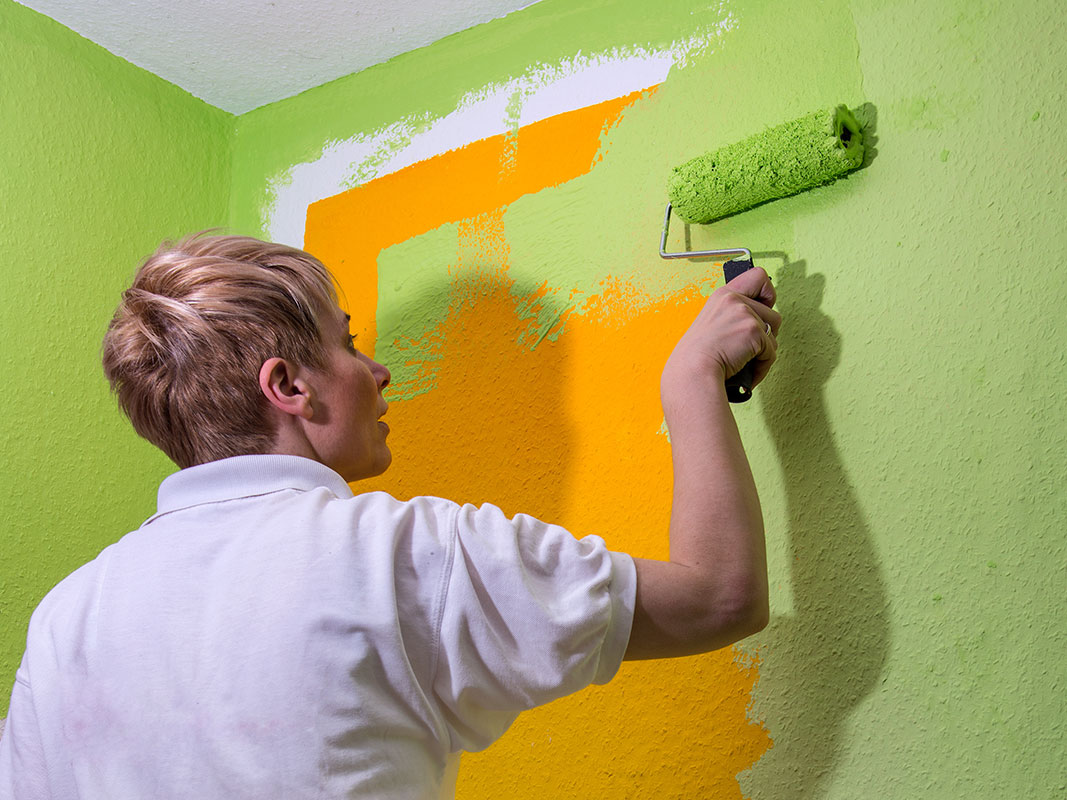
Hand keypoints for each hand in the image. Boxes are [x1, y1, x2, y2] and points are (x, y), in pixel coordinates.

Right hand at [664, 267, 781, 392]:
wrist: (692, 371)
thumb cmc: (697, 358)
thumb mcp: (712, 324)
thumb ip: (733, 317)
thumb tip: (760, 325)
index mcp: (722, 295)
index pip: (758, 277)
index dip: (767, 294)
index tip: (762, 308)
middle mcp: (733, 299)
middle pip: (772, 313)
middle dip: (765, 332)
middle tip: (748, 345)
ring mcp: (744, 313)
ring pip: (774, 331)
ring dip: (764, 349)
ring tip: (745, 359)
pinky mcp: (753, 330)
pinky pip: (771, 351)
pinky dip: (762, 365)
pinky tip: (746, 369)